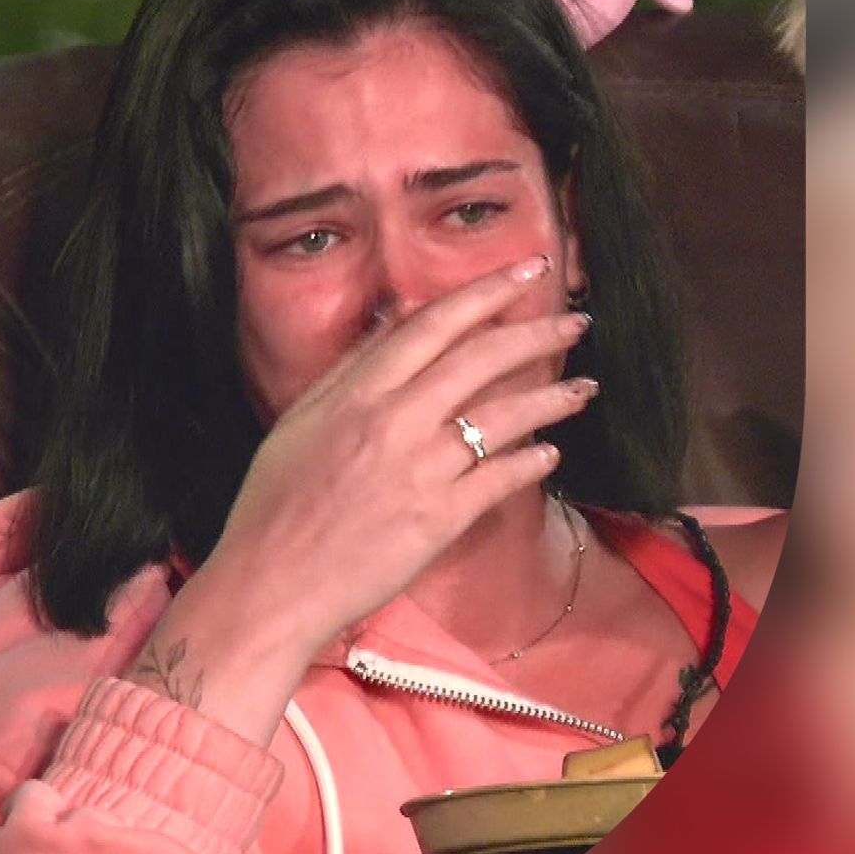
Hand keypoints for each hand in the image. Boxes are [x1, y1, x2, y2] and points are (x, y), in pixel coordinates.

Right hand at [129, 255, 593, 742]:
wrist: (270, 583)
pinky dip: (531, 462)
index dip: (487, 291)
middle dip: (537, 333)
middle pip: (482, 359)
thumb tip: (396, 317)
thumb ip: (353, 368)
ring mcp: (420, 470)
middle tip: (578, 322)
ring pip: (503, 417)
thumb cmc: (277, 504)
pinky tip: (550, 454)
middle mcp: (393, 421)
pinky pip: (501, 478)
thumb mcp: (302, 421)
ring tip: (584, 388)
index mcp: (357, 392)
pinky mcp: (439, 518)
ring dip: (552, 398)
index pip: (435, 323)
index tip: (528, 270)